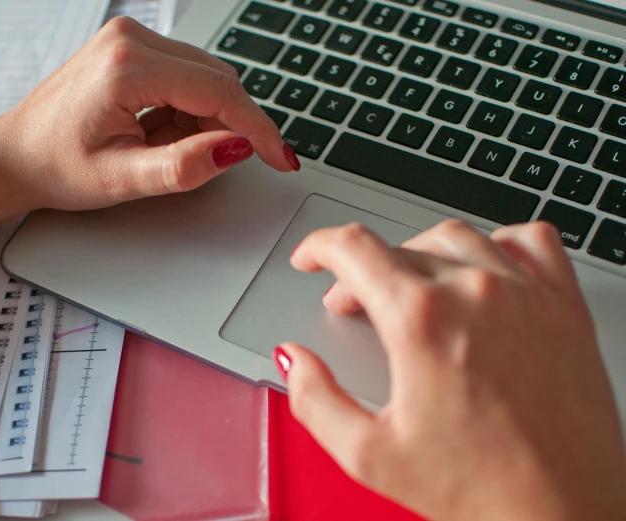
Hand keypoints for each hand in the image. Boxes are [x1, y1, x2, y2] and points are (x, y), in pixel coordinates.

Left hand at [0, 16, 297, 213]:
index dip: (257, 129)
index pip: (219, 92)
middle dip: (229, 126)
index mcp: (127, 66)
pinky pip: (186, 76)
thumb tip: (236, 149)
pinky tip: (159, 134)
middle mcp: (132, 38)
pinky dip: (189, 110)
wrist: (15, 156)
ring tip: (163, 150)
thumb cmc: (55, 166)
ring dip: (206, 119)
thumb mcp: (122, 179)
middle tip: (210, 165)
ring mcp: (132, 38)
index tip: (281, 159)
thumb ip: (183, 167)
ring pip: (206, 78)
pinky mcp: (132, 48)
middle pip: (217, 80)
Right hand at [277, 220, 625, 520]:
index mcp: (421, 319)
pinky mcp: (564, 306)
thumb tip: (295, 361)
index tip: (311, 259)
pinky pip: (531, 241)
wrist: (568, 513)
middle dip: (361, 271)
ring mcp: (526, 293)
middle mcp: (475, 292)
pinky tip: (484, 266)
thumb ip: (315, 400)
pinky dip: (497, 242)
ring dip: (418, 252)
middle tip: (353, 303)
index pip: (353, 248)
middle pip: (398, 247)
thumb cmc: (484, 489)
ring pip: (457, 238)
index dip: (318, 247)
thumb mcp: (371, 454)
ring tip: (407, 286)